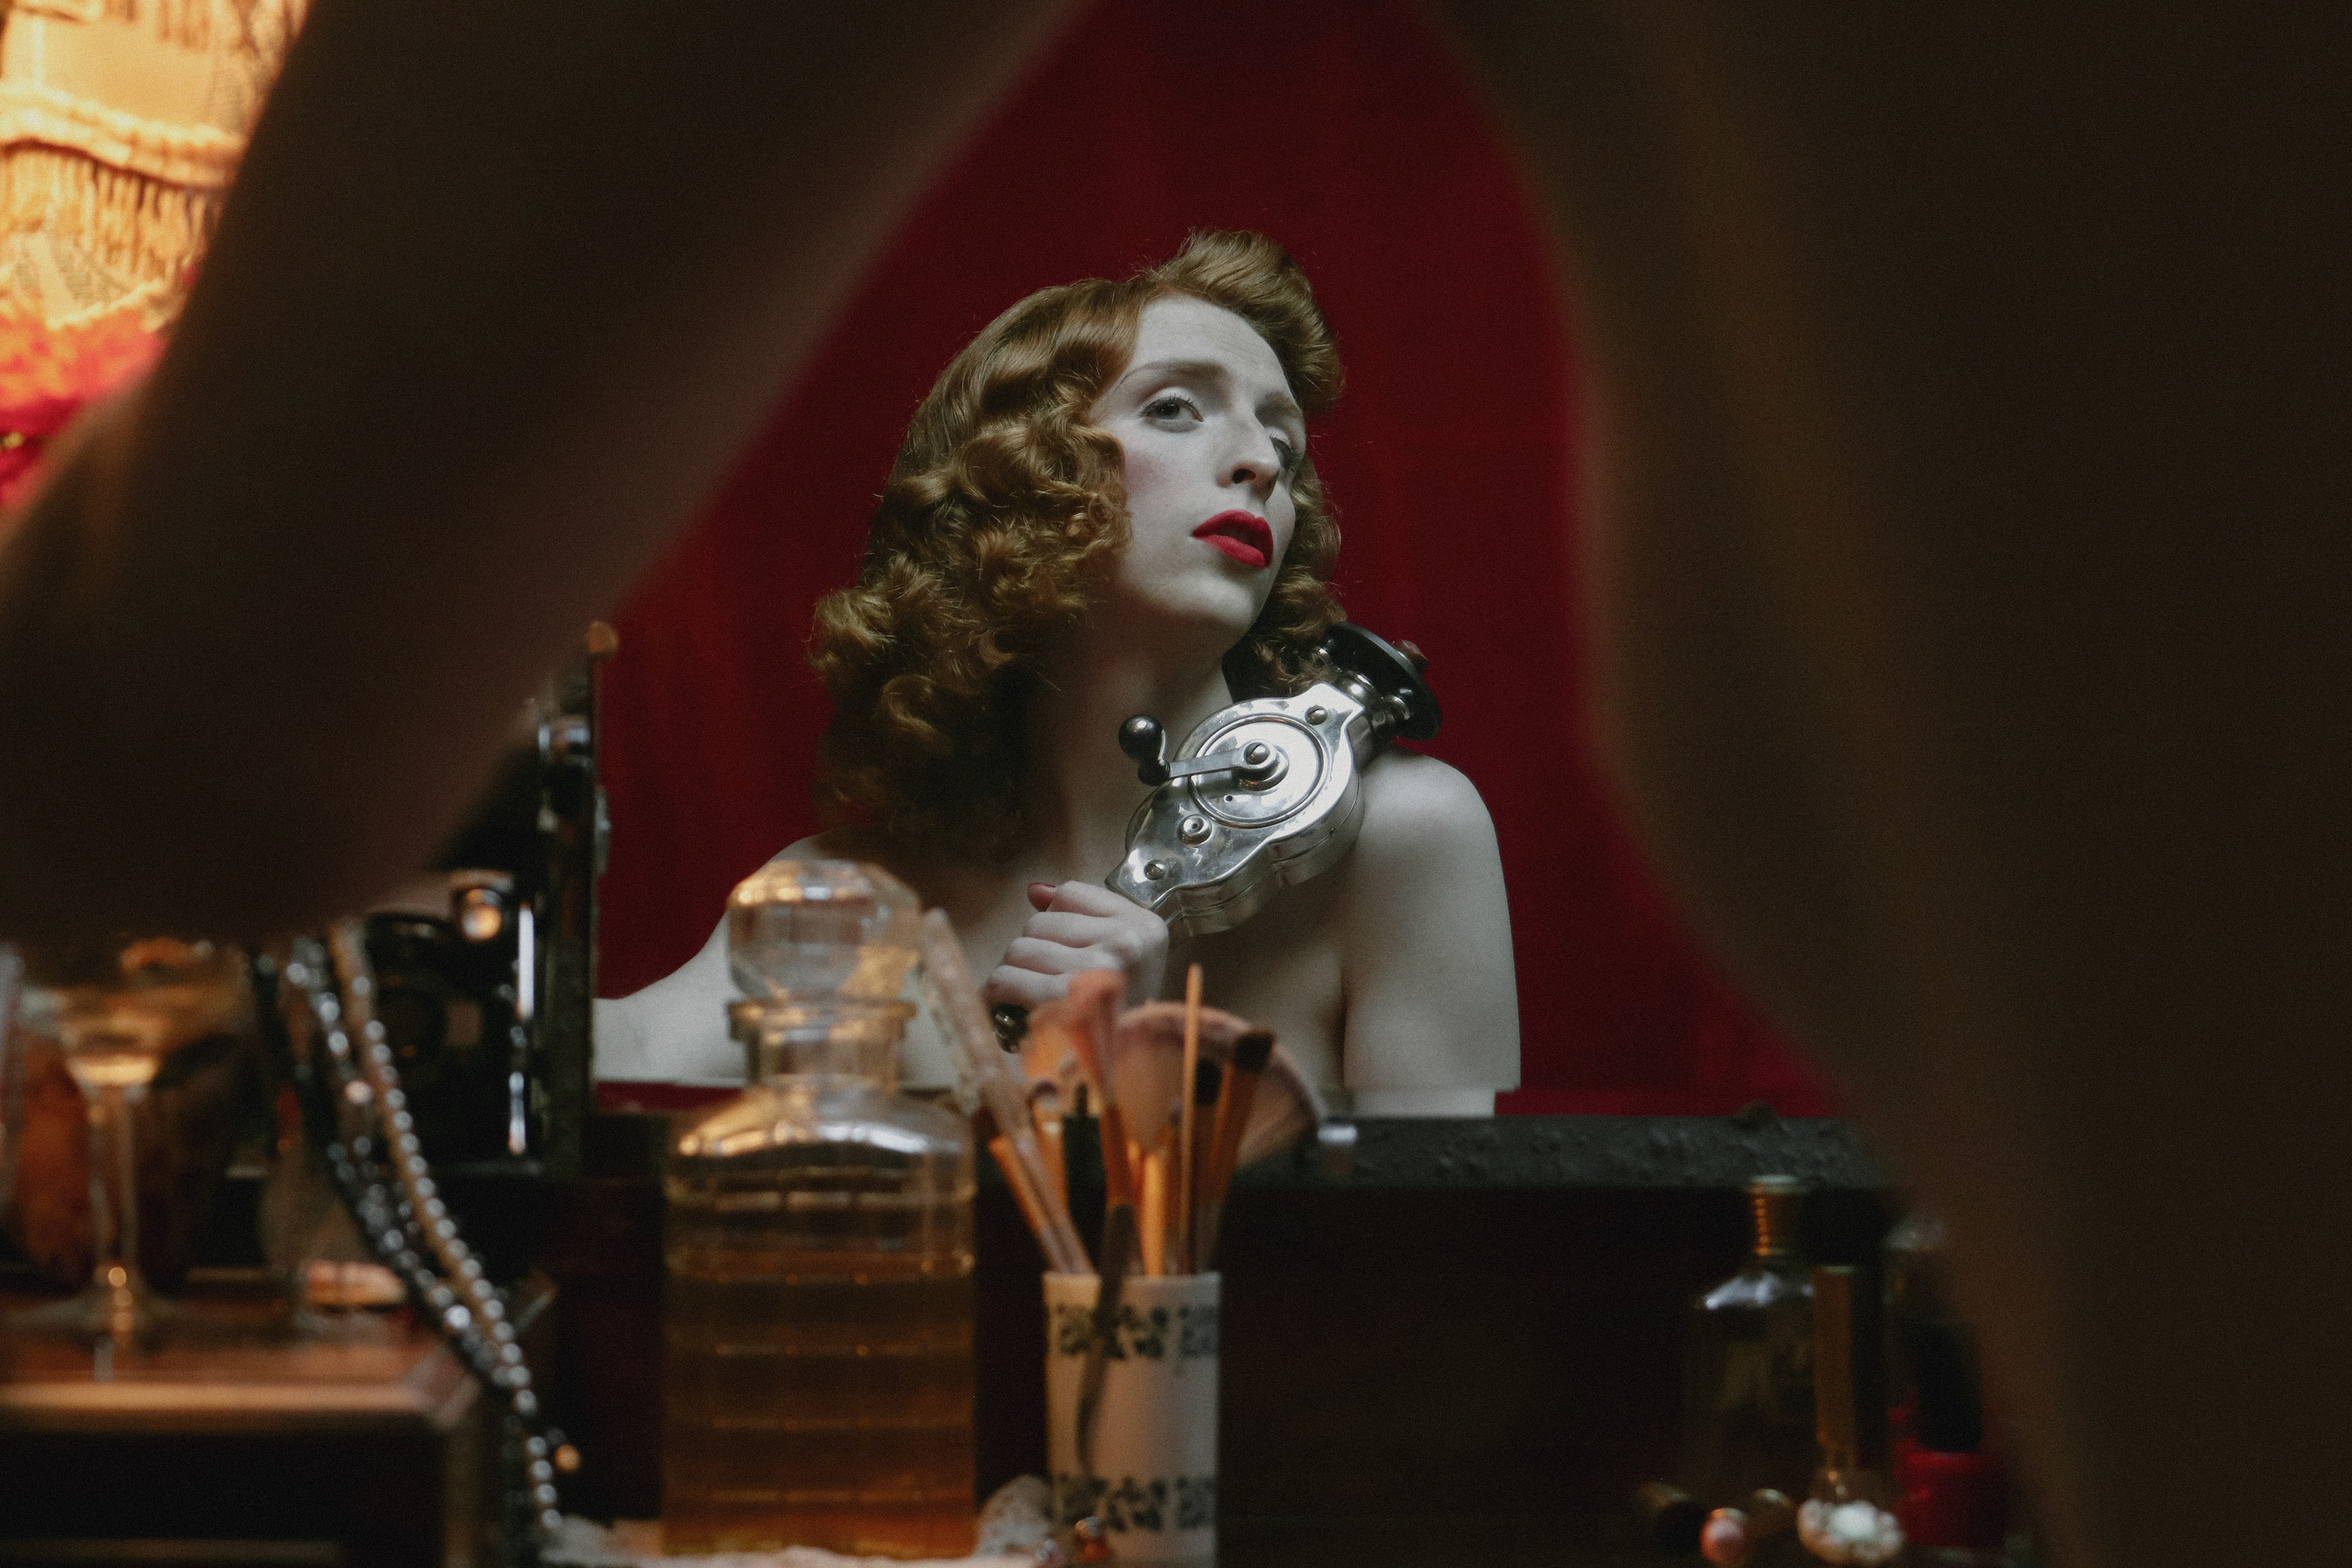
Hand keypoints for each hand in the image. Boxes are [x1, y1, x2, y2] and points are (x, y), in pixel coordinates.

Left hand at [983, 880, 1167, 1010]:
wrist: (1132, 1079)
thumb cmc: (1121, 1018)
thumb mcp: (1123, 959)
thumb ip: (1085, 917)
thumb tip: (1036, 891)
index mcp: (1146, 929)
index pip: (1069, 894)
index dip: (1056, 922)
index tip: (1062, 950)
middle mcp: (1126, 946)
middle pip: (1039, 923)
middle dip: (1031, 952)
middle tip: (1042, 984)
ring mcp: (1096, 972)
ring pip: (1019, 949)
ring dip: (1014, 974)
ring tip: (1028, 999)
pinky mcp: (1064, 1004)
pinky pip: (1007, 977)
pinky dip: (996, 993)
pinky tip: (1003, 1006)